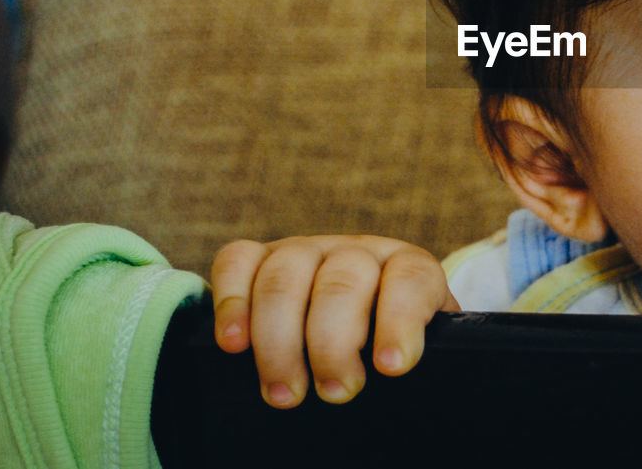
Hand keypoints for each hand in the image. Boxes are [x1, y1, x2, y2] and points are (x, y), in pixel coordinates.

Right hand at [211, 235, 459, 407]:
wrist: (360, 323)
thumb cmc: (388, 350)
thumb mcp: (410, 352)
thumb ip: (410, 356)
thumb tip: (399, 381)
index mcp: (408, 268)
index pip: (409, 281)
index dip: (400, 321)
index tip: (391, 367)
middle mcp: (357, 251)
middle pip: (342, 282)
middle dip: (333, 344)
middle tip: (334, 392)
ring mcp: (306, 248)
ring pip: (286, 275)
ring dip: (279, 340)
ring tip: (284, 393)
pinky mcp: (259, 256)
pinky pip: (237, 261)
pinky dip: (231, 301)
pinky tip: (234, 345)